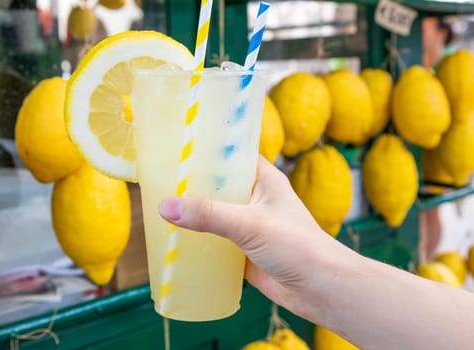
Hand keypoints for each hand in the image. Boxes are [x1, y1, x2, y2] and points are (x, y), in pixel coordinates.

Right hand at [158, 156, 349, 314]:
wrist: (319, 289)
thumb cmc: (296, 246)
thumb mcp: (250, 223)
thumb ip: (209, 215)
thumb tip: (165, 207)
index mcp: (262, 179)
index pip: (231, 155)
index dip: (206, 150)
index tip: (177, 145)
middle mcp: (253, 197)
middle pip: (217, 185)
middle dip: (192, 184)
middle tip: (159, 178)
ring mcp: (247, 224)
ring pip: (213, 213)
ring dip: (193, 213)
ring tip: (160, 206)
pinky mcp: (242, 249)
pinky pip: (215, 239)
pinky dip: (198, 238)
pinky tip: (175, 238)